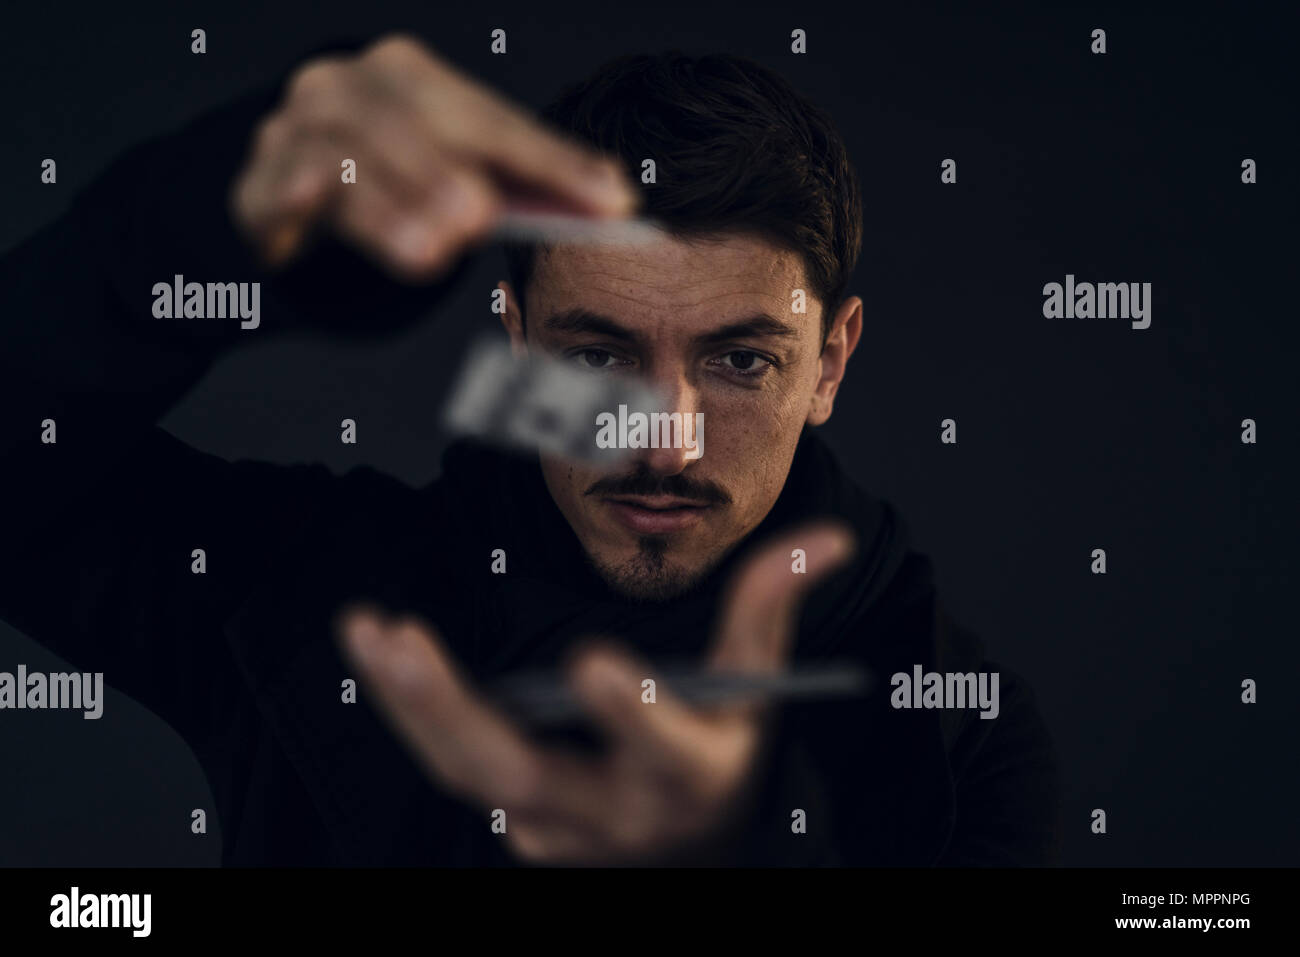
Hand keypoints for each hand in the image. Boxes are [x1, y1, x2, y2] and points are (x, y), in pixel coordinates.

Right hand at [231, 33, 638, 279]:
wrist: (284, 209)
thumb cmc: (385, 192)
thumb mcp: (453, 185)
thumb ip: (513, 187)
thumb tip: (604, 196)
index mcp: (411, 77)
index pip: (493, 118)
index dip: (553, 161)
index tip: (611, 201)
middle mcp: (353, 86)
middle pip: (415, 123)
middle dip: (454, 173)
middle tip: (484, 217)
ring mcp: (300, 125)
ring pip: (348, 153)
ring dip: (391, 201)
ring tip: (428, 247)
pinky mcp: (260, 176)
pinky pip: (281, 180)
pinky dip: (299, 191)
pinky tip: (310, 203)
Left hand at [336, 523, 853, 864]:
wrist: (684, 853)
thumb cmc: (721, 752)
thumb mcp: (755, 691)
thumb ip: (771, 610)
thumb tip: (826, 537)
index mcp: (688, 776)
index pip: (663, 752)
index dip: (634, 716)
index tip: (595, 662)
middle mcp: (613, 814)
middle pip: (524, 774)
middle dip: (455, 712)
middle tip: (403, 642)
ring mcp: (553, 829)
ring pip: (469, 774)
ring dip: (410, 705)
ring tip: (369, 629)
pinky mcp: (514, 822)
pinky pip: (455, 768)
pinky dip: (413, 711)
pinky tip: (380, 646)